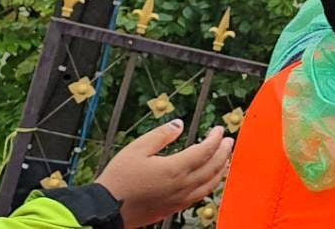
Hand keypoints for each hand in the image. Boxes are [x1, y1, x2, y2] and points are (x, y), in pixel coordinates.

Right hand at [97, 119, 231, 227]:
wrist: (106, 209)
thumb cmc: (118, 180)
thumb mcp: (137, 149)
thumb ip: (161, 135)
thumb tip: (178, 124)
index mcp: (175, 168)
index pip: (205, 151)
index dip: (215, 138)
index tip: (219, 129)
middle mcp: (182, 185)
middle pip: (213, 167)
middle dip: (224, 152)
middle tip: (229, 141)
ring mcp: (180, 199)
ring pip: (210, 184)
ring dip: (221, 169)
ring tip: (226, 159)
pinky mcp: (174, 208)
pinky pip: (201, 195)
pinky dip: (211, 184)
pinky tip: (210, 180)